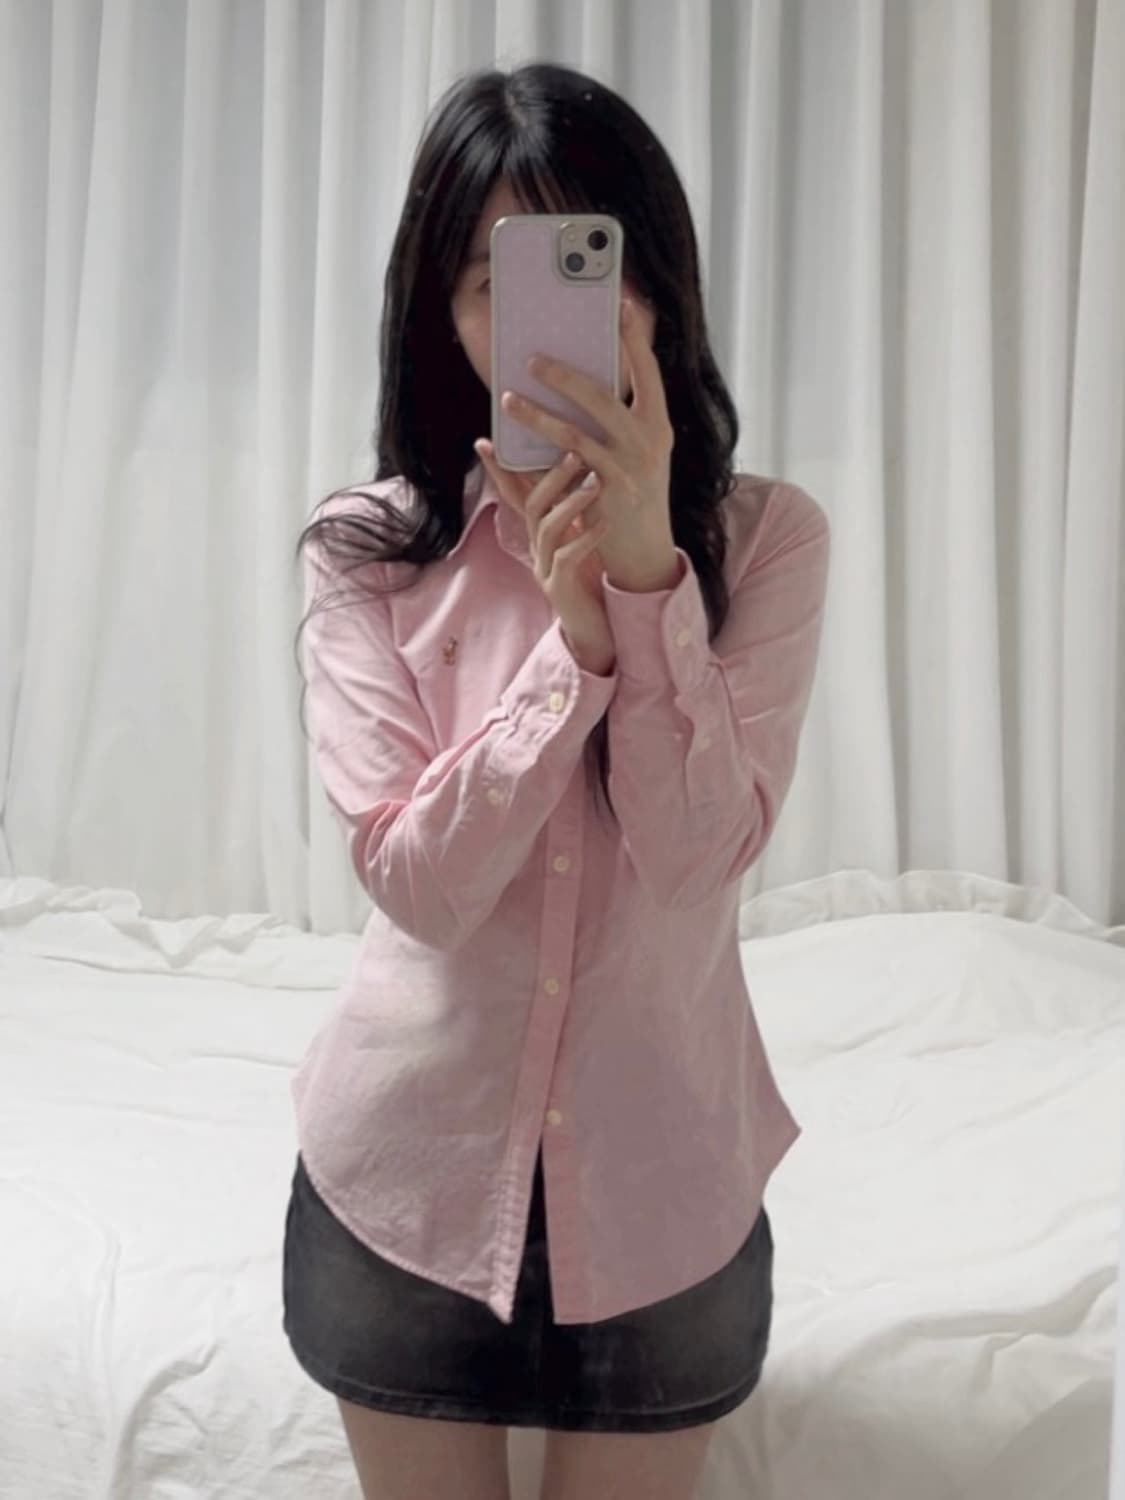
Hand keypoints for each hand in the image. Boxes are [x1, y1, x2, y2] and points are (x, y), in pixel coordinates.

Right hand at [473, 438, 615, 674]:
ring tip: (595, 482)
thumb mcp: (581, 538)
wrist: (598, 632)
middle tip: (572, 451)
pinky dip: (586, 537)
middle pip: (531, 505)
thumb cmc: (594, 581)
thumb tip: (585, 467)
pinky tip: (605, 523)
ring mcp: (545, 569)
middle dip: (550, 477)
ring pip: (547, 529)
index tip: (485, 441)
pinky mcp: (560, 589)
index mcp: (540, 534)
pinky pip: (567, 558)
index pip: (516, 495)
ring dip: (571, 502)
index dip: (501, 469)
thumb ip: (575, 511)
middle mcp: (537, 549)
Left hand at [499, 297, 680, 589]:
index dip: (635, 336)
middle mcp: (649, 440)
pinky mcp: (611, 492)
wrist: (645, 551)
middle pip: (603, 395)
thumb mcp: (634, 453)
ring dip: (537, 414)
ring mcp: (630, 467)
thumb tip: (580, 378)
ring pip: (576, 431)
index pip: (648, 370)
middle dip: (564, 374)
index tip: (622, 302)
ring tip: (508, 399)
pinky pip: (570, 464)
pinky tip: (517, 442)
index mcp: (658, 423)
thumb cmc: (632, 495)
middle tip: (531, 358)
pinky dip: (544, 451)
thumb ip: (616, 420)